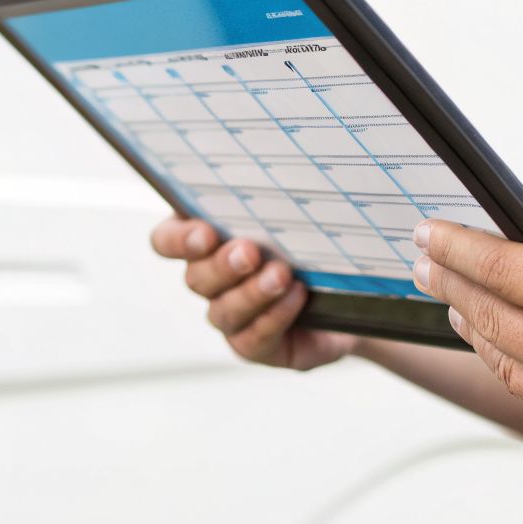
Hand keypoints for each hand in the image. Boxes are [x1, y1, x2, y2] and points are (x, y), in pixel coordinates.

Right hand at [149, 216, 357, 370]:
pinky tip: (296, 297)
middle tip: (250, 252)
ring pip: (223, 311)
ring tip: (282, 275)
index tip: (205, 233)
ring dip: (251, 293)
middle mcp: (212, 281)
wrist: (354, 293)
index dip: (178, 240)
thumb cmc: (317, 245)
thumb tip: (274, 178)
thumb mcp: (297, 215)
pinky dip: (274, 316)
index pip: (167, 241)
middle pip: (195, 278)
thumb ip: (272, 200)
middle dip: (222, 264)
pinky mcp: (255, 345)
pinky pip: (253, 338)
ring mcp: (232, 316)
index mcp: (209, 240)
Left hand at [409, 222, 522, 493]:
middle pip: (485, 317)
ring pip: (501, 364)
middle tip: (425, 263)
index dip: (455, 247)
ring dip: (475, 329)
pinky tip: (514, 351)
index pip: (500, 268)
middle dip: (447, 283)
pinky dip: (521, 373)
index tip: (427, 232)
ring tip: (459, 303)